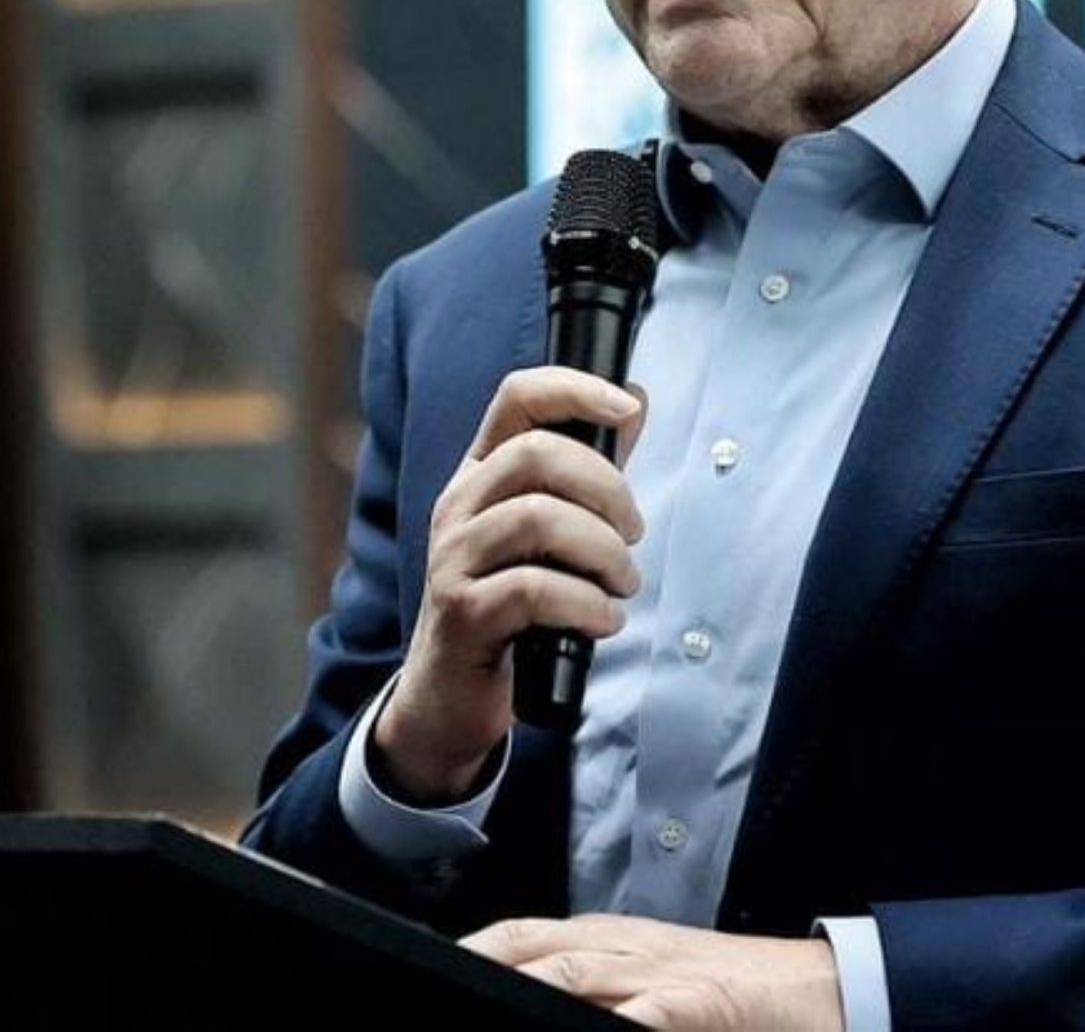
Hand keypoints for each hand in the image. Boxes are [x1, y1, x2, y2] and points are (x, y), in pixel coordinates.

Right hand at [373, 368, 646, 801]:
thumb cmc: (510, 605)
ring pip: (537, 519)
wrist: (450, 695)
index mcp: (482, 474)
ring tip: (622, 584)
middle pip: (535, 453)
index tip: (628, 408)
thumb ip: (587, 472)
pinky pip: (532, 589)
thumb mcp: (547, 532)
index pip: (517, 397)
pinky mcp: (461, 612)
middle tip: (633, 533)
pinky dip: (585, 602)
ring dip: (603, 551)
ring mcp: (454, 558)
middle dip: (606, 487)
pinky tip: (604, 621)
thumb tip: (634, 403)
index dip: (575, 388)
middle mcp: (460, 505)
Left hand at [465, 914, 844, 1029]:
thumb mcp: (658, 983)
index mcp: (612, 940)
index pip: (522, 936)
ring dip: (524, 987)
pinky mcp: (699, 1002)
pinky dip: (612, 1022)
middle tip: (435, 981)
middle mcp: (626, 947)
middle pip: (530, 946)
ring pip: (571, 973)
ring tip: (480, 999)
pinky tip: (591, 1027)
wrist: (824, 989)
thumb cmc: (735, 993)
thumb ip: (603, 992)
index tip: (434, 967)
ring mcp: (661, 972)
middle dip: (479, 961)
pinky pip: (645, 1014)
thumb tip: (543, 998)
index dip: (474, 949)